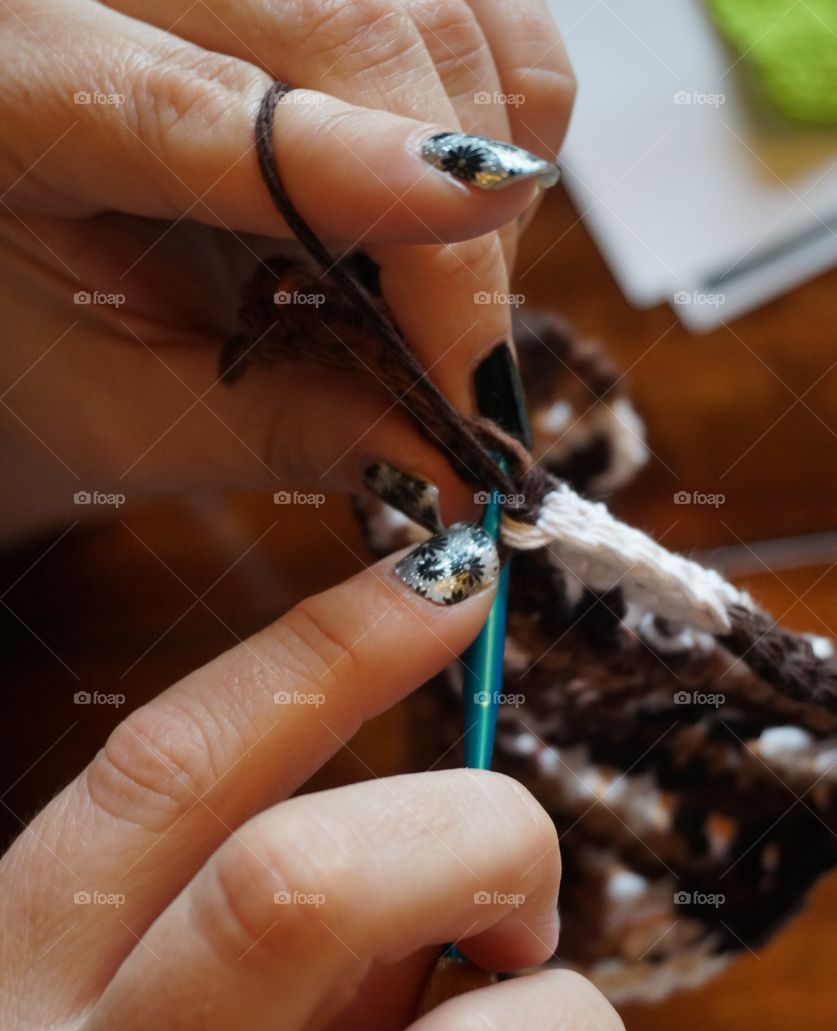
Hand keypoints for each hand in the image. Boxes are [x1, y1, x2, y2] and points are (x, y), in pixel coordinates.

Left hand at [0, 0, 573, 540]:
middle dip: (448, 215)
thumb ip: (275, 428)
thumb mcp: (125, 412)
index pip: (195, 107)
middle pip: (347, 30)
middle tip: (467, 371)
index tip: (479, 216)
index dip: (352, 162)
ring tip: (443, 287)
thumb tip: (443, 460)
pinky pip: (473, 6)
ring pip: (438, 4)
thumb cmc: (41, 344)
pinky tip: (449, 205)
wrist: (23, 263)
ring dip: (488, 156)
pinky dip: (505, 106)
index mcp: (18, 91)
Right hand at [0, 543, 623, 1030]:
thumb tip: (446, 839)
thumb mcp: (95, 1028)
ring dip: (557, 1030)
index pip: (170, 777)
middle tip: (516, 880)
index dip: (327, 650)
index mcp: (6, 1011)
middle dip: (475, 833)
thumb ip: (231, 922)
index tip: (451, 584)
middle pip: (303, 890)